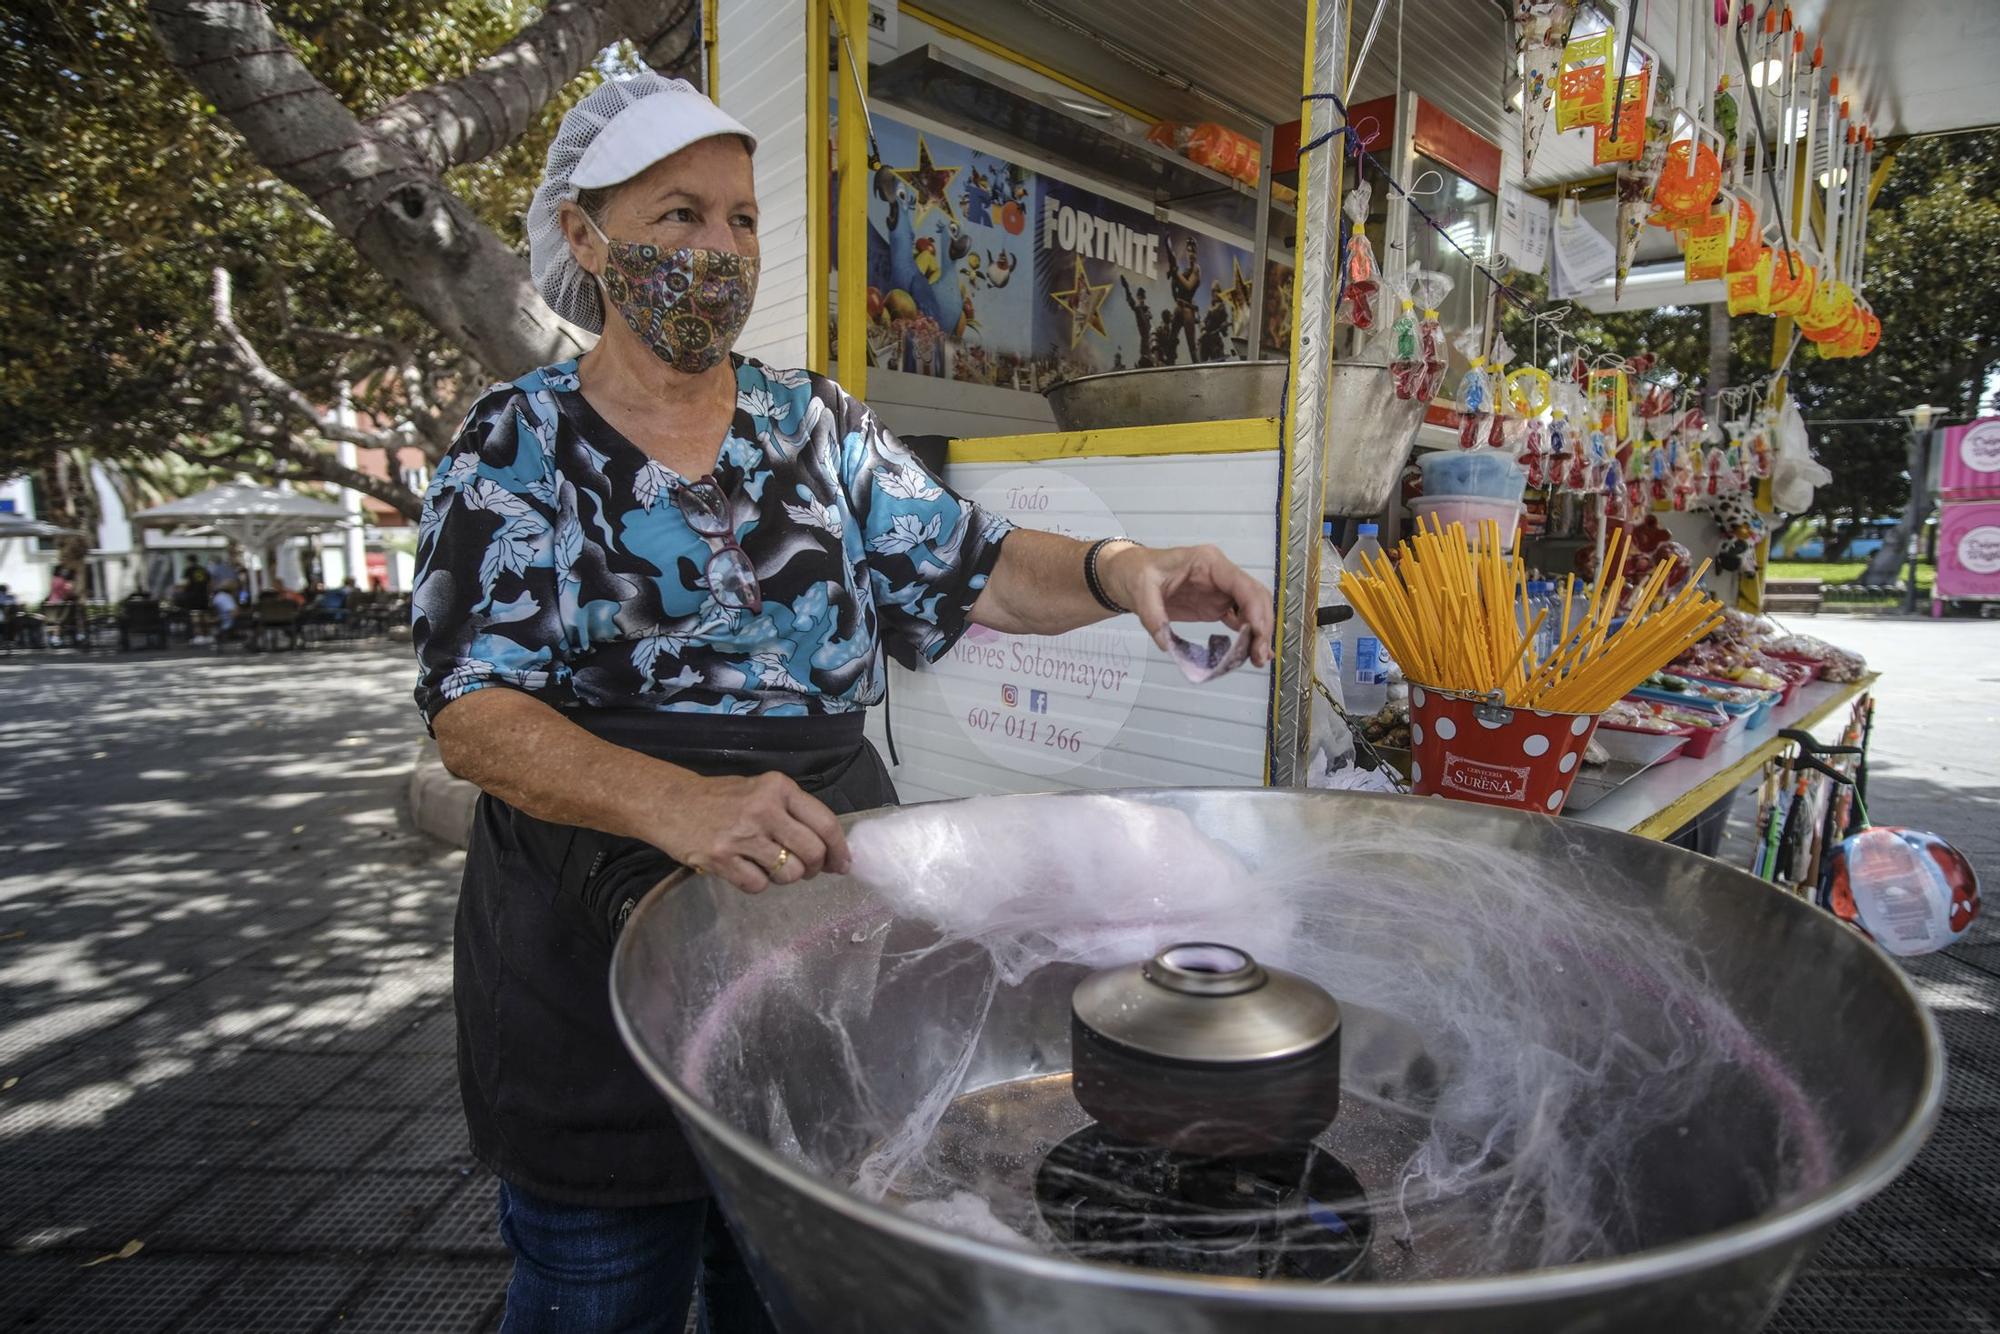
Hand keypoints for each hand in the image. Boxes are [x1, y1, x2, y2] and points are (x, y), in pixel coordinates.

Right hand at [651, 771, 850, 893]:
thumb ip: (794, 814)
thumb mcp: (761, 791)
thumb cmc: (720, 798)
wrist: (669, 802)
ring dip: (785, 877)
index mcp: (778, 788)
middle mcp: (763, 809)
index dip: (839, 849)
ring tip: (769, 865)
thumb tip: (830, 850)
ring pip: (789, 873)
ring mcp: (741, 835)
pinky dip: (757, 884)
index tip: (844, 864)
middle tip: (805, 869)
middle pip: (812, 852)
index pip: (825, 823)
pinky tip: (745, 869)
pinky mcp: (721, 859)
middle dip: (814, 868)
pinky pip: (758, 885)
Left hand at [1102, 544, 1274, 668]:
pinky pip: (1240, 619)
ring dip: (1259, 633)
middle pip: (1255, 597)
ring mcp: (1221, 590)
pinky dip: (1248, 635)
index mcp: (1209, 562)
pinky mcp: (1216, 606)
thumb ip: (1152, 614)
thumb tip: (1165, 644)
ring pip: (1252, 609)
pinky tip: (1252, 653)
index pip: (1242, 584)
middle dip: (1262, 626)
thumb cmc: (1137, 572)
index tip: (1257, 635)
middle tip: (1259, 655)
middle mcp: (1221, 575)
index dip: (1255, 609)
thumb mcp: (1140, 589)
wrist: (1129, 575)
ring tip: (1258, 659)